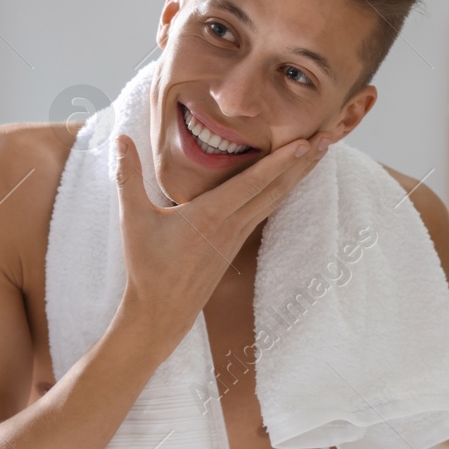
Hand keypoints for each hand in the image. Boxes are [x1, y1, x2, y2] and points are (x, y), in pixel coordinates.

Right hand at [112, 130, 328, 336]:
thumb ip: (128, 176)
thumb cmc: (147, 266)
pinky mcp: (235, 245)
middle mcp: (231, 225)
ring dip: (298, 176)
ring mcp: (236, 237)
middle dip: (303, 163)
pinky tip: (289, 183)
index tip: (305, 141)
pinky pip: (264, 211)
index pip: (253, 183)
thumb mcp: (132, 219)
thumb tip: (120, 139)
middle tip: (328, 137)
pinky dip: (281, 192)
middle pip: (276, 189)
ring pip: (275, 200)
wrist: (160, 311)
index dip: (281, 161)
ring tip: (318, 153)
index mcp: (210, 216)